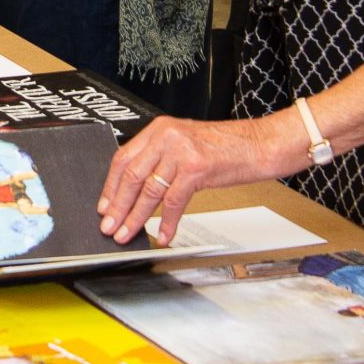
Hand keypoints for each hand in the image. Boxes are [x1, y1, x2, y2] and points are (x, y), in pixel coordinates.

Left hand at [97, 114, 291, 244]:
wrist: (259, 144)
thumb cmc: (226, 147)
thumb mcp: (186, 144)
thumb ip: (161, 159)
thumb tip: (136, 190)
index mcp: (159, 129)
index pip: (123, 157)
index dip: (111, 186)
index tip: (104, 206)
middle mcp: (167, 135)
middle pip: (132, 175)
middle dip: (118, 206)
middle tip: (109, 226)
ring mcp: (181, 150)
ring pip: (149, 190)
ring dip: (136, 217)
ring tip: (128, 234)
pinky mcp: (197, 167)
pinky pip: (174, 201)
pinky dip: (167, 222)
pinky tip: (163, 235)